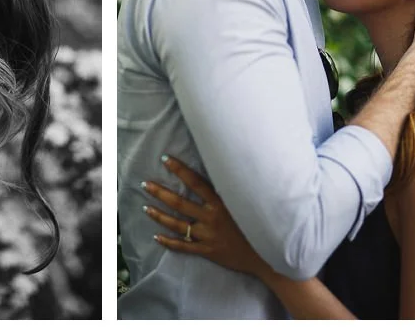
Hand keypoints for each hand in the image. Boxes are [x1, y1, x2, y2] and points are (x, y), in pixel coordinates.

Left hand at [142, 156, 268, 279]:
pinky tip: (157, 237)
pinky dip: (169, 242)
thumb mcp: (248, 201)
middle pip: (180, 203)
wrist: (268, 254)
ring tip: (146, 208)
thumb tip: (226, 167)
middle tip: (145, 184)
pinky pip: (184, 247)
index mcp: (221, 203)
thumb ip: (233, 188)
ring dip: (160, 216)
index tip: (166, 159)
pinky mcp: (208, 251)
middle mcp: (211, 218)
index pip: (196, 182)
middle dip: (161, 193)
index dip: (180, 170)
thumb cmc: (261, 223)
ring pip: (178, 225)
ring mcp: (208, 235)